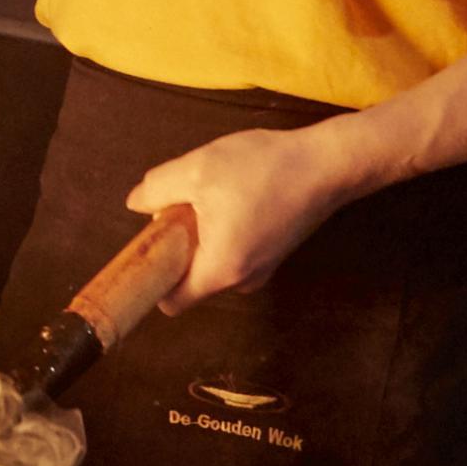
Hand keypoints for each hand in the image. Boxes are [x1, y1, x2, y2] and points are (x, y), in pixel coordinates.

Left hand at [129, 123, 367, 303]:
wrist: (328, 164)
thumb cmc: (264, 169)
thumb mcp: (198, 169)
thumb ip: (158, 188)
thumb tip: (137, 203)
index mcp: (220, 271)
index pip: (172, 301)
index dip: (154, 277)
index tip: (151, 244)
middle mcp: (242, 280)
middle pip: (191, 276)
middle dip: (180, 244)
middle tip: (186, 203)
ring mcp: (262, 268)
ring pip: (213, 259)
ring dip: (204, 232)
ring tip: (217, 193)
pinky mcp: (274, 252)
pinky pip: (235, 249)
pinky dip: (226, 228)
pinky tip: (238, 193)